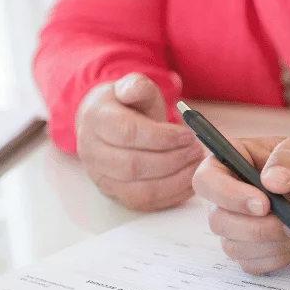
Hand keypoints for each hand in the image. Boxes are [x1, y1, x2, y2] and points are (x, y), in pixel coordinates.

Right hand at [75, 74, 203, 211]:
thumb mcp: (132, 88)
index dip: (163, 137)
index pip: (128, 134)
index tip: (189, 135)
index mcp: (96, 121)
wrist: (108, 125)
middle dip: (172, 160)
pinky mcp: (116, 195)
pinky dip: (172, 196)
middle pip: (134, 165)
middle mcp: (92, 153)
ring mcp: (102, 178)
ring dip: (175, 180)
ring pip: (140, 189)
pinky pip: (146, 203)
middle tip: (197, 151)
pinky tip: (189, 182)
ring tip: (196, 165)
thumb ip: (136, 86)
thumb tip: (135, 89)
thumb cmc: (126, 107)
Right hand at [193, 126, 289, 273]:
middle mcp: (231, 193)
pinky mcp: (256, 247)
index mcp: (234, 160)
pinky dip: (279, 257)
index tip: (263, 203)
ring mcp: (241, 223)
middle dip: (257, 227)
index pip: (206, 180)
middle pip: (218, 220)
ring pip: (234, 246)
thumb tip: (271, 181)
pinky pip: (253, 264)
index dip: (227, 195)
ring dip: (272, 243)